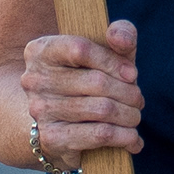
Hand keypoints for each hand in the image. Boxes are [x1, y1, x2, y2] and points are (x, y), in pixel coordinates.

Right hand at [16, 25, 141, 157]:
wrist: (56, 122)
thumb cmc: (87, 78)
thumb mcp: (104, 52)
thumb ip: (119, 35)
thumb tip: (121, 38)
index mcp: (41, 50)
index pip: (80, 49)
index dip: (112, 61)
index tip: (132, 73)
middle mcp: (34, 80)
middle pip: (96, 82)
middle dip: (128, 92)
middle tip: (138, 100)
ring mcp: (40, 110)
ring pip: (102, 109)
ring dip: (129, 115)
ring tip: (135, 116)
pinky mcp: (52, 139)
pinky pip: (98, 135)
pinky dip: (123, 137)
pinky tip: (133, 139)